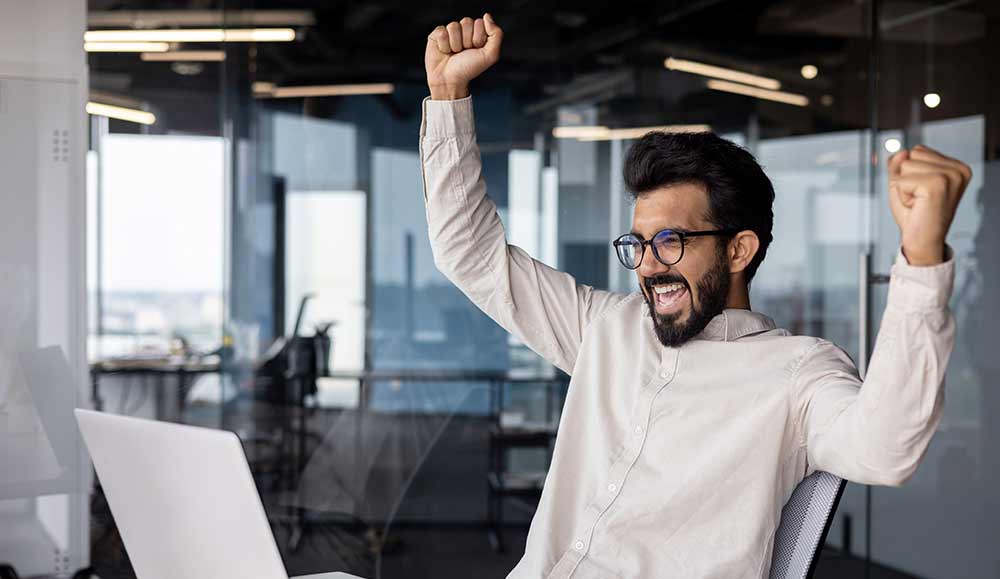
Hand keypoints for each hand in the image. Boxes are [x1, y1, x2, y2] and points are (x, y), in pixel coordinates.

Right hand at [425, 13, 502, 99]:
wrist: (450, 80)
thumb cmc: (469, 69)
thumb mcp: (490, 55)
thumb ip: (496, 34)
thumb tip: (487, 16)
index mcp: (477, 33)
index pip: (479, 22)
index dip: (478, 38)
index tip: (475, 50)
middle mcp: (464, 31)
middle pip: (466, 21)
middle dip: (466, 40)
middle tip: (463, 52)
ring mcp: (450, 32)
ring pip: (453, 26)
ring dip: (455, 44)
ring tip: (454, 53)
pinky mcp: (437, 35)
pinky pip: (442, 31)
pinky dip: (444, 45)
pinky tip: (444, 52)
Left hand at [888, 144, 971, 265]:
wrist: (922, 241)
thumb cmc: (915, 215)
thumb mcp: (903, 183)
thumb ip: (899, 164)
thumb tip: (900, 152)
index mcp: (956, 167)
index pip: (917, 150)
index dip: (909, 173)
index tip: (921, 192)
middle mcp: (958, 169)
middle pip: (911, 155)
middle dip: (905, 178)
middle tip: (918, 199)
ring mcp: (950, 176)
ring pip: (905, 165)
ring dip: (903, 187)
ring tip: (918, 202)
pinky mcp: (937, 185)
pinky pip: (902, 180)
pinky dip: (902, 195)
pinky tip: (916, 206)